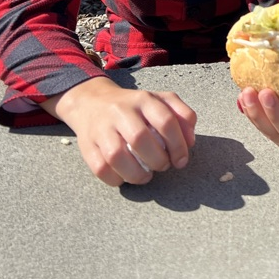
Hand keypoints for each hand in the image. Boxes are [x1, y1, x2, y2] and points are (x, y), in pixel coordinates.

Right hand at [43, 77, 197, 185]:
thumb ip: (182, 115)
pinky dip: (116, 179)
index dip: (178, 145)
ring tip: (146, 175)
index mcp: (144, 99)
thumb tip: (190, 142)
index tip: (181, 160)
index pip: (166, 121)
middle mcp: (121, 111)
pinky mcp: (87, 145)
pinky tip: (126, 177)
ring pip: (116, 156)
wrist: (93, 102)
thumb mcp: (161, 100)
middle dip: (158, 160)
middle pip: (140, 139)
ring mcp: (102, 128)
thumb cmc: (134, 106)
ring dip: (136, 174)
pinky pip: (100, 168)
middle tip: (163, 166)